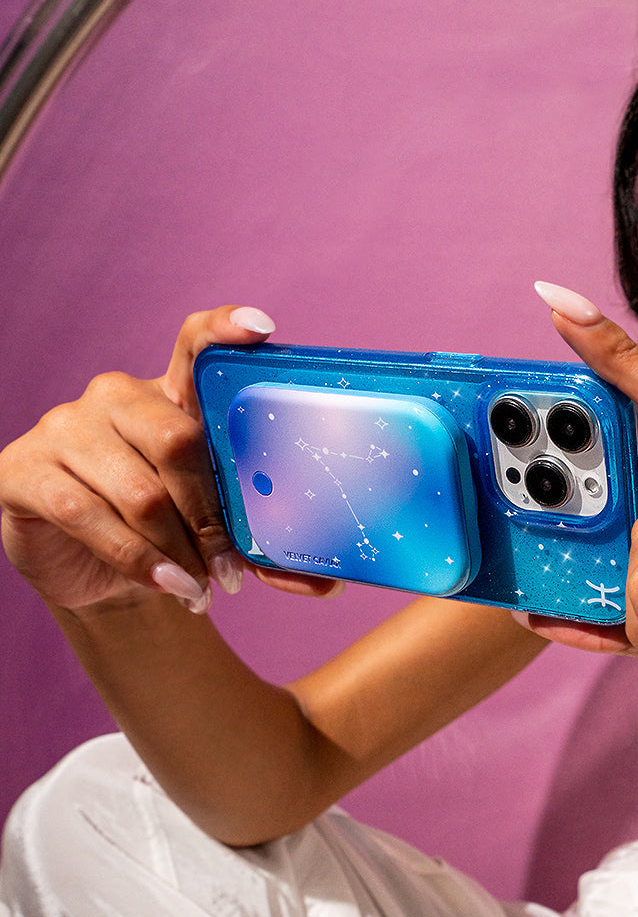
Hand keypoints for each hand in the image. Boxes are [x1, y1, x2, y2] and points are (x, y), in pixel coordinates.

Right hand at [0, 306, 340, 612]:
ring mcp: (66, 428)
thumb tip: (329, 586)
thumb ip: (267, 548)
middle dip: (211, 515)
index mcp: (173, 396)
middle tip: (231, 568)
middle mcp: (118, 397)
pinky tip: (167, 584)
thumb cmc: (169, 533)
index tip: (261, 329)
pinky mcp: (25, 470)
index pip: (195, 345)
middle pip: (179, 439)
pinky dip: (137, 560)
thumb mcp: (220, 532)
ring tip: (201, 587)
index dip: (224, 330)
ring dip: (179, 550)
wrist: (94, 572)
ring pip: (140, 491)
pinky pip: (88, 515)